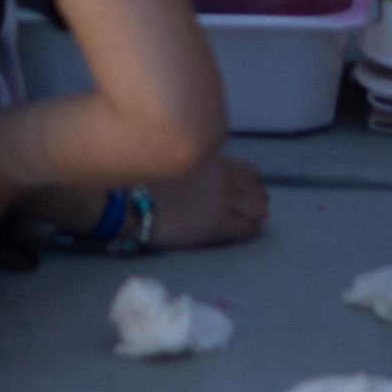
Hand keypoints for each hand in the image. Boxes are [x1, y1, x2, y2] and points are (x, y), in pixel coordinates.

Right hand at [143, 150, 269, 251]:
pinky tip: (232, 232)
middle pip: (259, 191)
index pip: (253, 173)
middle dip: (254, 203)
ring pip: (258, 210)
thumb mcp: (181, 161)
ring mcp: (222, 199)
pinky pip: (248, 229)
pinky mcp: (218, 222)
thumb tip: (221, 180)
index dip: (251, 187)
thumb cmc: (149, 183)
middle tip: (241, 213)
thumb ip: (204, 166)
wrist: (132, 204)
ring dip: (252, 217)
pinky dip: (246, 231)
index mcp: (213, 158)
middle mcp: (222, 175)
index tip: (242, 196)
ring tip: (238, 222)